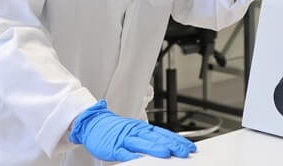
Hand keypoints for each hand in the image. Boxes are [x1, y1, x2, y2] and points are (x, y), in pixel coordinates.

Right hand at [69, 100, 195, 161]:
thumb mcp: (134, 130)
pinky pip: (125, 152)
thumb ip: (148, 138)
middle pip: (157, 139)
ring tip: (168, 154)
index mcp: (142, 128)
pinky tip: (141, 159)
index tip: (189, 147)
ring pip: (144, 143)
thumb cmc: (114, 129)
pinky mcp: (114, 147)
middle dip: (172, 145)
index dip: (177, 140)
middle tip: (185, 152)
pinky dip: (133, 155)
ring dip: (157, 148)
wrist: (93, 122)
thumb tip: (166, 145)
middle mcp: (136, 132)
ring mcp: (125, 139)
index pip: (164, 134)